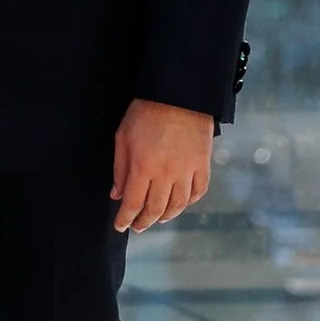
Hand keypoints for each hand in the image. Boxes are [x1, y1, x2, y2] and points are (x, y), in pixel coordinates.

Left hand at [110, 99, 212, 232]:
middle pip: (155, 209)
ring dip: (166, 216)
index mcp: (143, 167)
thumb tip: (117, 195)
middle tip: (137, 226)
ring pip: (178, 205)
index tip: (120, 226)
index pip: (133, 204)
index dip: (125, 218)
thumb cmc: (146, 112)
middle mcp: (166, 174)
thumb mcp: (123, 137)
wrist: (179, 94)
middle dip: (144, 221)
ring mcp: (187, 171)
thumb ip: (120, 169)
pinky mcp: (203, 165)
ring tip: (157, 218)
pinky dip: (189, 203)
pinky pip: (198, 192)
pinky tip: (180, 204)